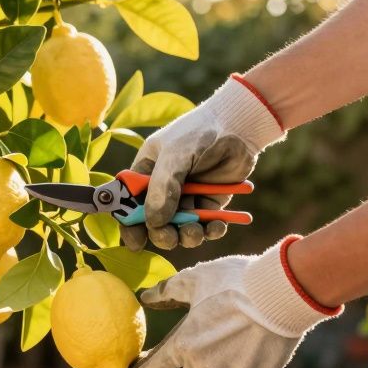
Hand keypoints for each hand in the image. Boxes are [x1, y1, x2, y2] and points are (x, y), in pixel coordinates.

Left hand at [119, 237, 339, 367]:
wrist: (285, 293)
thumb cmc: (234, 282)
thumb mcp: (194, 279)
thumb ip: (166, 293)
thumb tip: (146, 298)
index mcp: (184, 347)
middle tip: (163, 365)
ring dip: (206, 362)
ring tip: (215, 336)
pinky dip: (235, 359)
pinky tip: (244, 338)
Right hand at [122, 76, 283, 250]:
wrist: (239, 126)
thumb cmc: (200, 133)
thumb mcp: (175, 155)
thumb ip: (162, 188)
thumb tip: (154, 222)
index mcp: (145, 173)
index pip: (128, 203)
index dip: (129, 223)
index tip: (136, 241)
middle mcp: (162, 188)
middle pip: (153, 222)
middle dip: (161, 234)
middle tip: (170, 237)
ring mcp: (186, 197)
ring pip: (179, 228)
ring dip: (186, 236)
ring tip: (196, 232)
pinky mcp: (209, 203)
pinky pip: (205, 226)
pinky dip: (210, 231)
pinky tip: (218, 226)